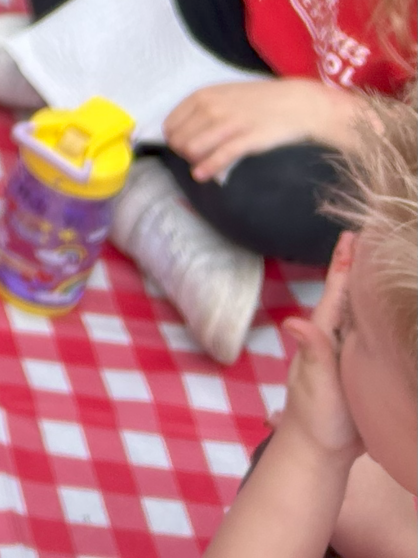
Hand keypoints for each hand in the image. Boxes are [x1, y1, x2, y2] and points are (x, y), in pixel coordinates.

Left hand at [166, 78, 359, 182]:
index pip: (171, 125)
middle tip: (195, 158)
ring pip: (192, 149)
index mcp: (202, 95)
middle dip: (182, 153)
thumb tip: (183, 130)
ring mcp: (228, 123)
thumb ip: (203, 109)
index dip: (174, 140)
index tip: (183, 148)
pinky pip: (219, 156)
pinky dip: (207, 168)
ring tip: (201, 166)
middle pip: (179, 140)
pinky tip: (202, 176)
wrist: (299, 103)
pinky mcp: (247, 138)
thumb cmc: (260, 101)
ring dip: (194, 161)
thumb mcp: (225, 95)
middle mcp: (211, 107)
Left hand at [274, 236, 363, 460]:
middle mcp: (336, 339)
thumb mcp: (316, 383)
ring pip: (362, 314)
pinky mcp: (363, 369)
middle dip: (360, 267)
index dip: (345, 265)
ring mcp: (349, 353)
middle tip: (371, 234)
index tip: (353, 234)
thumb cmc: (314, 416)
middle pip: (350, 296)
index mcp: (324, 335)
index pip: (337, 293)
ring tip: (381, 263)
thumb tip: (294, 322)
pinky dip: (380, 318)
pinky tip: (391, 311)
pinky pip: (372, 336)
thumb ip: (312, 353)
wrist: (320, 450)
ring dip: (370, 289)